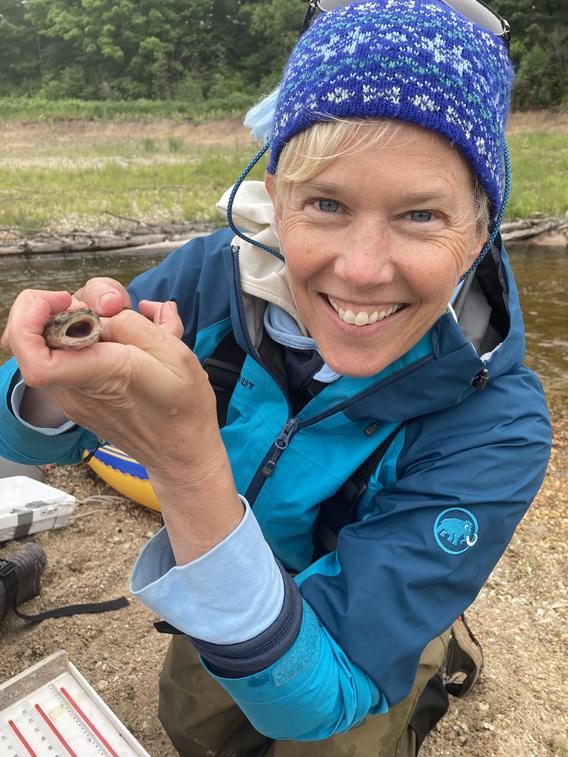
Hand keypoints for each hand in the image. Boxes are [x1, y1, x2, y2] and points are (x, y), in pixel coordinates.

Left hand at [2, 286, 242, 562]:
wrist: (181, 451)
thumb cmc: (182, 407)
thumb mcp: (174, 353)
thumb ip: (132, 324)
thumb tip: (104, 315)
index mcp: (100, 375)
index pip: (32, 355)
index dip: (29, 318)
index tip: (62, 302)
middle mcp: (77, 388)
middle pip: (41, 333)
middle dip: (72, 303)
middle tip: (112, 305)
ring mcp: (74, 394)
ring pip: (53, 341)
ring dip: (84, 318)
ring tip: (128, 321)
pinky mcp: (79, 395)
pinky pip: (67, 355)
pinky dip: (90, 336)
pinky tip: (125, 338)